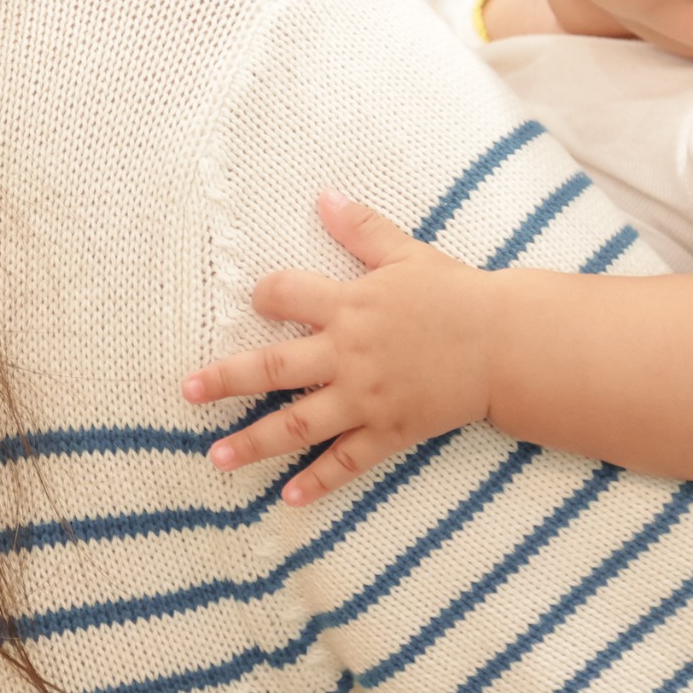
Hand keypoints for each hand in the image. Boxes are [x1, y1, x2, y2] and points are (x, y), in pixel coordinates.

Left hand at [180, 191, 499, 504]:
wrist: (506, 344)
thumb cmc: (456, 295)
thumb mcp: (407, 253)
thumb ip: (362, 228)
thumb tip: (325, 196)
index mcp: (350, 306)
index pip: (286, 296)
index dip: (265, 295)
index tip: (254, 300)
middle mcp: (349, 355)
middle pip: (274, 368)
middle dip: (226, 380)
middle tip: (187, 392)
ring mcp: (367, 398)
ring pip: (299, 423)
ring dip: (254, 441)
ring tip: (216, 457)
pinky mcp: (389, 430)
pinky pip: (347, 461)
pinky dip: (318, 481)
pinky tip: (287, 496)